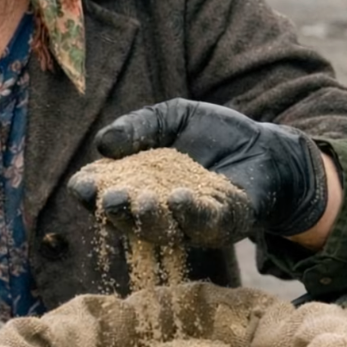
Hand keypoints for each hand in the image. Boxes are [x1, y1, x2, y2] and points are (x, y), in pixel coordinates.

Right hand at [69, 99, 328, 246]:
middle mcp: (160, 211)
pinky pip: (205, 225)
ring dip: (152, 218)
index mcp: (139, 184)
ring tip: (146, 200)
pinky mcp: (224, 224)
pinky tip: (181, 198)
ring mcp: (191, 223)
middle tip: (112, 198)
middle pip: (130, 219)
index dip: (90, 191)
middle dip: (119, 211)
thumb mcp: (173, 117)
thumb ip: (140, 126)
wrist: (264, 145)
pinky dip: (192, 214)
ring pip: (165, 229)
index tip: (83, 184)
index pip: (106, 192)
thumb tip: (103, 144)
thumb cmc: (213, 134)